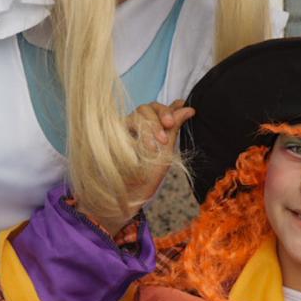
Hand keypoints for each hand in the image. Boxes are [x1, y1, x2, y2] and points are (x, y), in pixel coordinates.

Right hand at [90, 100, 194, 234]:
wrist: (130, 194)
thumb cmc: (148, 176)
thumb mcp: (166, 151)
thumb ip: (174, 128)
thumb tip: (189, 107)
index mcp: (152, 129)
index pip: (160, 109)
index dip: (171, 107)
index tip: (189, 111)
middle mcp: (137, 126)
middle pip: (149, 106)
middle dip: (162, 114)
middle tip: (169, 127)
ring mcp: (124, 128)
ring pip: (139, 111)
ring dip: (152, 126)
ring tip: (158, 145)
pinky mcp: (112, 133)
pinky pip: (126, 121)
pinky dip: (139, 132)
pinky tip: (145, 147)